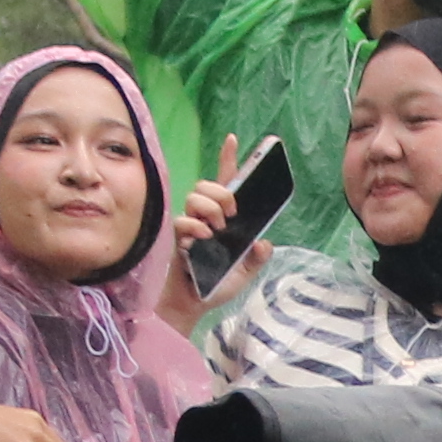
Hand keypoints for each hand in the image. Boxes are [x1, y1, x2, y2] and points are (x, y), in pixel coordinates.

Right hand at [166, 138, 260, 281]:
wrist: (196, 303)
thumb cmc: (217, 284)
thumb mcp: (246, 271)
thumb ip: (258, 257)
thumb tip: (263, 243)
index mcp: (224, 218)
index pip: (225, 181)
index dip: (227, 158)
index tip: (233, 139)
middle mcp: (205, 216)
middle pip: (207, 184)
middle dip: (222, 193)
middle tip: (232, 214)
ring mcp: (190, 225)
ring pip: (195, 197)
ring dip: (210, 209)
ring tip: (217, 230)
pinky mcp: (178, 237)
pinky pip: (183, 220)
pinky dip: (195, 227)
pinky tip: (203, 238)